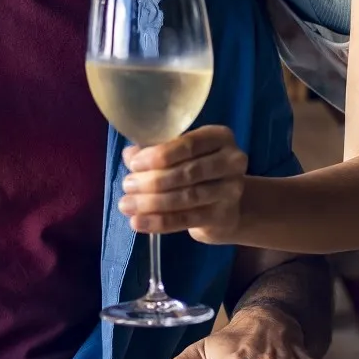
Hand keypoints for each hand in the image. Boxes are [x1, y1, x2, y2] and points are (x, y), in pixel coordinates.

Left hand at [119, 125, 247, 243]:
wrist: (225, 205)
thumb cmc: (196, 170)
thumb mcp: (178, 154)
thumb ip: (155, 151)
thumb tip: (130, 155)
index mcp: (219, 137)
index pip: (189, 144)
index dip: (160, 155)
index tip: (134, 164)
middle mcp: (232, 161)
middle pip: (189, 172)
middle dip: (153, 181)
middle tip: (127, 185)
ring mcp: (231, 190)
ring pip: (187, 197)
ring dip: (152, 202)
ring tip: (127, 205)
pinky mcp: (223, 216)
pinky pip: (187, 219)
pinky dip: (159, 222)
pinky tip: (138, 222)